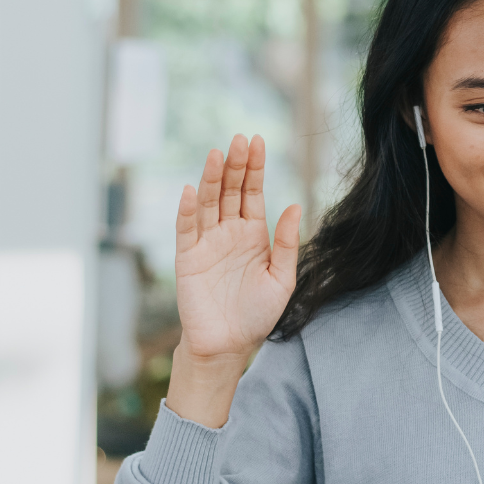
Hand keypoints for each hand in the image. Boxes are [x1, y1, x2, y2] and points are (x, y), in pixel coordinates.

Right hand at [167, 134, 300, 426]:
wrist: (228, 345)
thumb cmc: (257, 314)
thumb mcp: (282, 278)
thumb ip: (288, 243)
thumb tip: (296, 205)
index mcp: (253, 234)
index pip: (252, 193)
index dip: (254, 168)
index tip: (258, 142)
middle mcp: (228, 233)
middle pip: (230, 191)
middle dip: (236, 165)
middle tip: (240, 139)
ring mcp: (206, 243)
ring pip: (208, 203)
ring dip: (212, 179)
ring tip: (217, 153)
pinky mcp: (187, 258)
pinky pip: (187, 229)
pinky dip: (188, 210)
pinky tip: (193, 190)